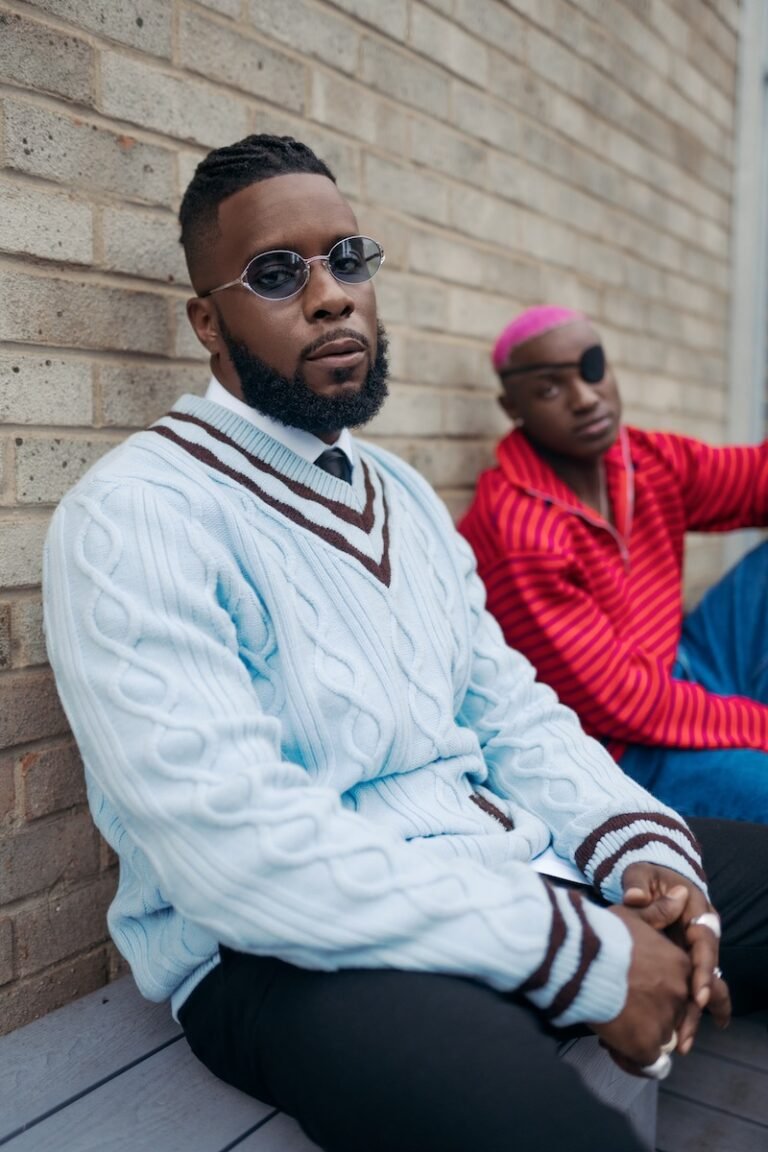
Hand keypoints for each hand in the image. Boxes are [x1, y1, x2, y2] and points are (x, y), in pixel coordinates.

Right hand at [590, 898, 690, 1071]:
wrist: (576, 956)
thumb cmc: (601, 933)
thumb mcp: (632, 916)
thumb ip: (659, 911)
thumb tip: (683, 895)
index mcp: (681, 965)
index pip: (690, 991)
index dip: (666, 997)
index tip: (650, 998)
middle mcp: (680, 994)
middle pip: (673, 1017)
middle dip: (650, 1017)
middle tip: (621, 1010)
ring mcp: (664, 1021)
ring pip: (658, 1040)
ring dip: (638, 1037)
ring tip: (609, 1023)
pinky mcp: (645, 1045)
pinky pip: (646, 1064)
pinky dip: (629, 1059)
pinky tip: (610, 1044)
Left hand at [621, 862, 730, 1050]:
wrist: (646, 883)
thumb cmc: (647, 879)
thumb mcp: (642, 874)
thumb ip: (638, 884)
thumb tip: (635, 896)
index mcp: (698, 914)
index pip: (706, 945)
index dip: (704, 972)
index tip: (698, 995)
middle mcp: (699, 938)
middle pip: (709, 976)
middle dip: (701, 1008)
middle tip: (688, 1036)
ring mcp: (689, 954)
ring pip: (698, 990)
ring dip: (690, 1018)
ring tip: (681, 1045)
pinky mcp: (677, 967)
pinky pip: (683, 992)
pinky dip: (678, 1013)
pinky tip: (671, 1036)